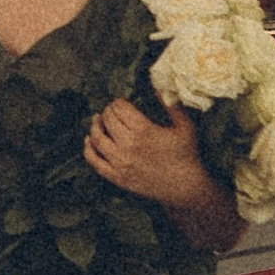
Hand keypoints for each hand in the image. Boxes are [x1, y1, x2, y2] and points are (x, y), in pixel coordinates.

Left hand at [82, 95, 215, 217]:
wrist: (185, 187)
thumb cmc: (186, 155)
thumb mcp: (184, 126)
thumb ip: (172, 105)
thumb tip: (160, 86)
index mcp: (144, 130)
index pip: (119, 108)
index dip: (118, 102)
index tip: (121, 102)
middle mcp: (128, 145)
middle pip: (107, 120)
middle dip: (108, 111)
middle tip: (112, 110)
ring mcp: (120, 163)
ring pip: (97, 138)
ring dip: (95, 126)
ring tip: (97, 120)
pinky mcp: (117, 177)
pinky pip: (94, 161)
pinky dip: (88, 149)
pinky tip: (89, 140)